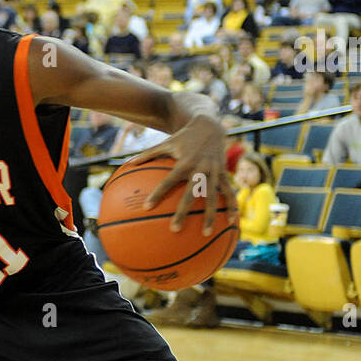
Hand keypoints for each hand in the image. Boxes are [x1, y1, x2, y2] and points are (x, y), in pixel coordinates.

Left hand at [126, 114, 235, 233]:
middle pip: (191, 194)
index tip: (147, 207)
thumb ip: (148, 154)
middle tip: (174, 229)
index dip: (158, 193)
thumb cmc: (184, 137)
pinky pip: (229, 192)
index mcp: (184, 162)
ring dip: (210, 216)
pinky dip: (232, 205)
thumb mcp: (166, 143)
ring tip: (205, 234)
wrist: (210, 126)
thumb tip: (128, 163)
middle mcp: (200, 169)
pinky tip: (233, 221)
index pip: (168, 181)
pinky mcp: (224, 174)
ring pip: (212, 197)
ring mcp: (213, 172)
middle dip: (183, 211)